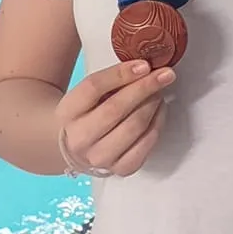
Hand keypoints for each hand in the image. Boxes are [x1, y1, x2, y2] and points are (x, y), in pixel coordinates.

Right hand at [58, 59, 174, 176]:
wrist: (74, 148)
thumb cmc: (85, 114)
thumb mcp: (87, 94)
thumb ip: (111, 79)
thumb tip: (145, 68)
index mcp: (68, 112)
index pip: (93, 87)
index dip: (121, 74)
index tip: (144, 64)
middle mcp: (79, 138)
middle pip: (115, 108)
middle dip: (144, 88)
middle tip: (164, 74)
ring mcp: (99, 158)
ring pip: (133, 127)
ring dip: (153, 105)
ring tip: (160, 91)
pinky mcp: (119, 169)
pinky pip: (145, 146)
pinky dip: (157, 124)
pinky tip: (159, 110)